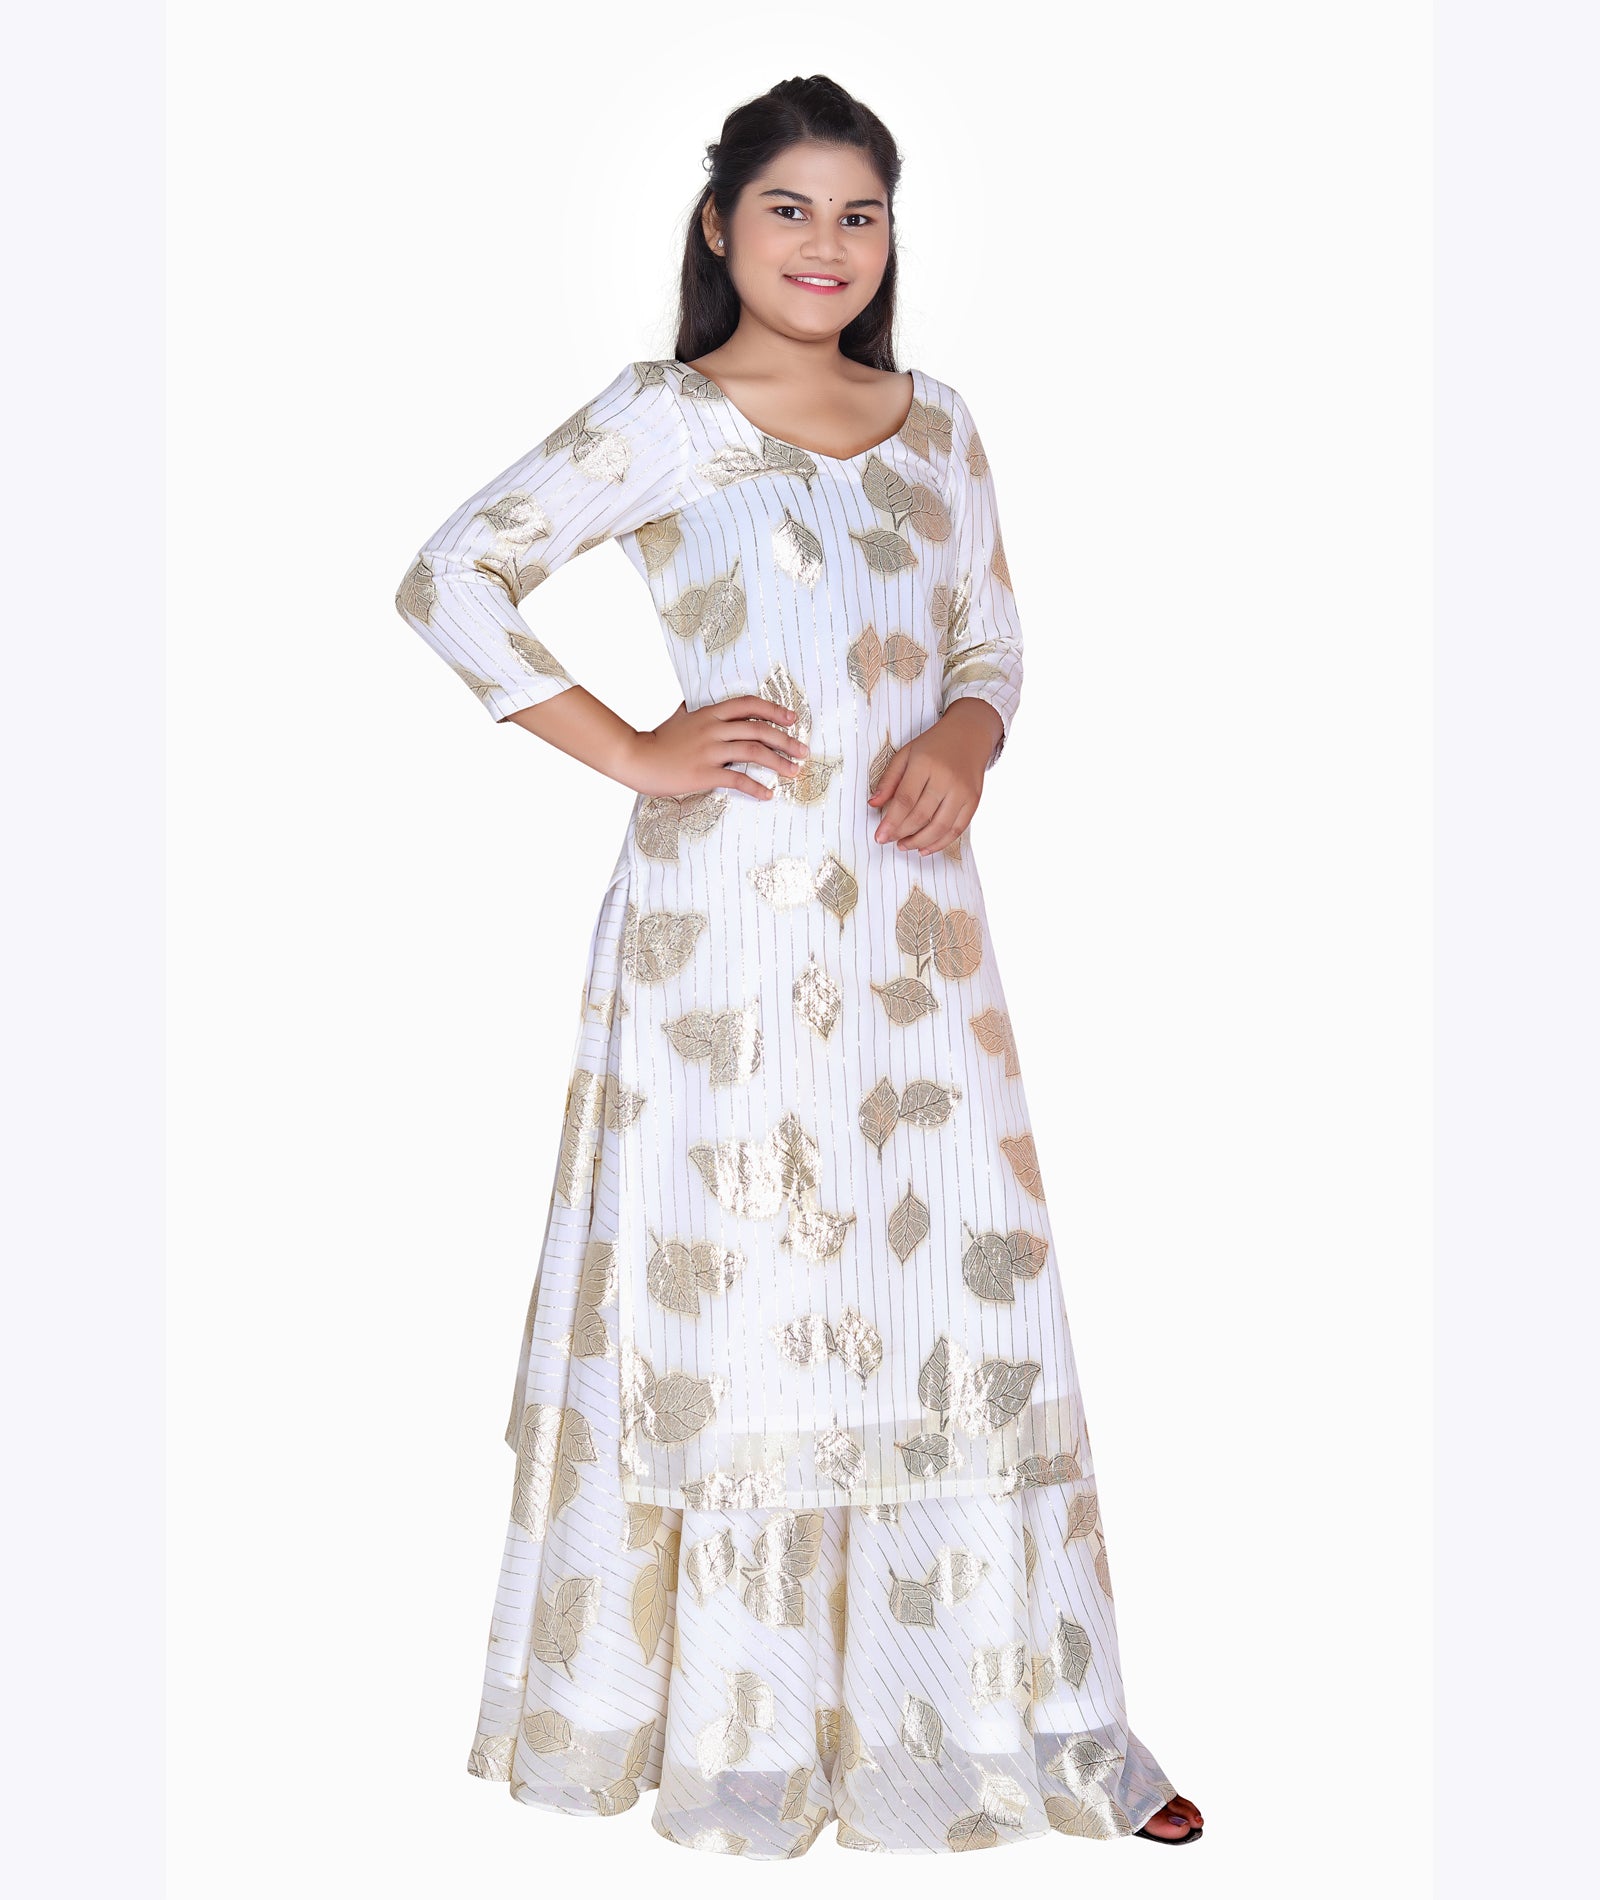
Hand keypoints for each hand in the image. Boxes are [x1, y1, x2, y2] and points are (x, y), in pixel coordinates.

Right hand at [624, 696, 809, 798]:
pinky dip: (755, 787)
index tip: (792, 719)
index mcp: (710, 713)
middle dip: (786, 740)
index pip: (748, 705)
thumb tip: (690, 703)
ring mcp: (709, 751)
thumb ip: (690, 710)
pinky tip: (768, 794)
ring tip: (794, 771)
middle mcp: (713, 729)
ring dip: (778, 762)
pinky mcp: (703, 773)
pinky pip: (737, 779)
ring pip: (753, 752)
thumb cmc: (658, 740)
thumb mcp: (678, 718)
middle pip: (759, 730)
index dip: (774, 709)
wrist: (636, 758)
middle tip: (803, 751)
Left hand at [867, 699, 1002, 852]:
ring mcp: (962, 790)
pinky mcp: (974, 800)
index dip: (891, 822)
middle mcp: (945, 778)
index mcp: (924, 763)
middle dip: (902, 833)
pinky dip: (940, 843)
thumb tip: (872, 804)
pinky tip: (925, 848)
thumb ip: (889, 780)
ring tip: (905, 846)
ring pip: (939, 827)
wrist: (969, 734)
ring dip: (919, 842)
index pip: (905, 800)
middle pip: (921, 816)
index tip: (880, 836)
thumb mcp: (906, 754)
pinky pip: (957, 829)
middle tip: (889, 841)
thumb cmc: (933, 745)